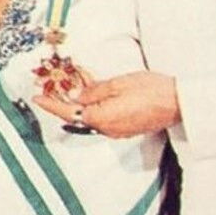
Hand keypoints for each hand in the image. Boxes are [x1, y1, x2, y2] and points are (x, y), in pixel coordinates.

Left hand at [33, 71, 179, 138]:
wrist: (178, 102)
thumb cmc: (151, 89)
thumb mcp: (118, 83)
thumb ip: (95, 91)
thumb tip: (78, 96)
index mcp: (101, 117)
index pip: (68, 112)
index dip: (51, 104)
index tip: (37, 98)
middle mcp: (107, 129)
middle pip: (78, 117)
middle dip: (65, 104)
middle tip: (53, 90)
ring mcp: (117, 132)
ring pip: (91, 118)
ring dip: (81, 106)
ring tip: (75, 89)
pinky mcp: (127, 129)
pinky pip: (104, 120)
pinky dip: (96, 109)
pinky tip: (96, 97)